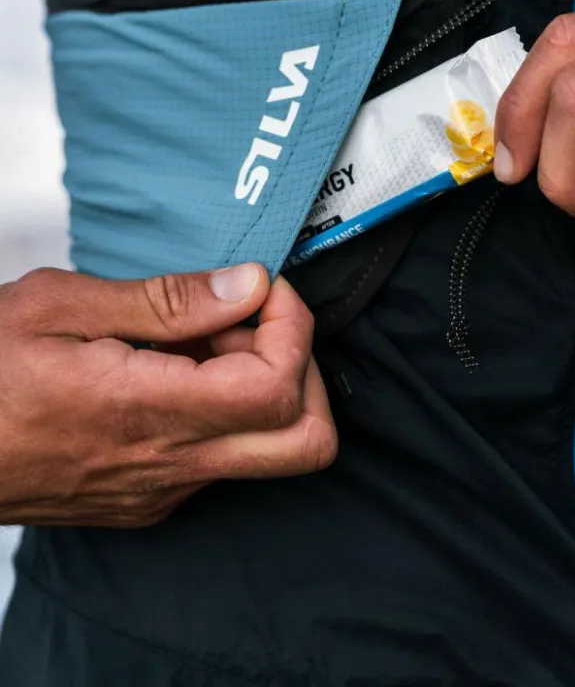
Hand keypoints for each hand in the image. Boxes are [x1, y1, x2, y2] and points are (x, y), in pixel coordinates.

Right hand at [0, 263, 334, 526]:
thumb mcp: (58, 307)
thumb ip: (168, 300)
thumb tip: (251, 285)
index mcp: (145, 412)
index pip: (278, 389)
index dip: (292, 328)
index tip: (263, 290)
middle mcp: (168, 466)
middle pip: (306, 441)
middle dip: (305, 369)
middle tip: (255, 322)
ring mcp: (162, 491)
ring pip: (272, 450)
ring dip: (264, 385)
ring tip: (202, 340)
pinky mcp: (149, 500)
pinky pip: (223, 458)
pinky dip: (226, 408)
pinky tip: (176, 371)